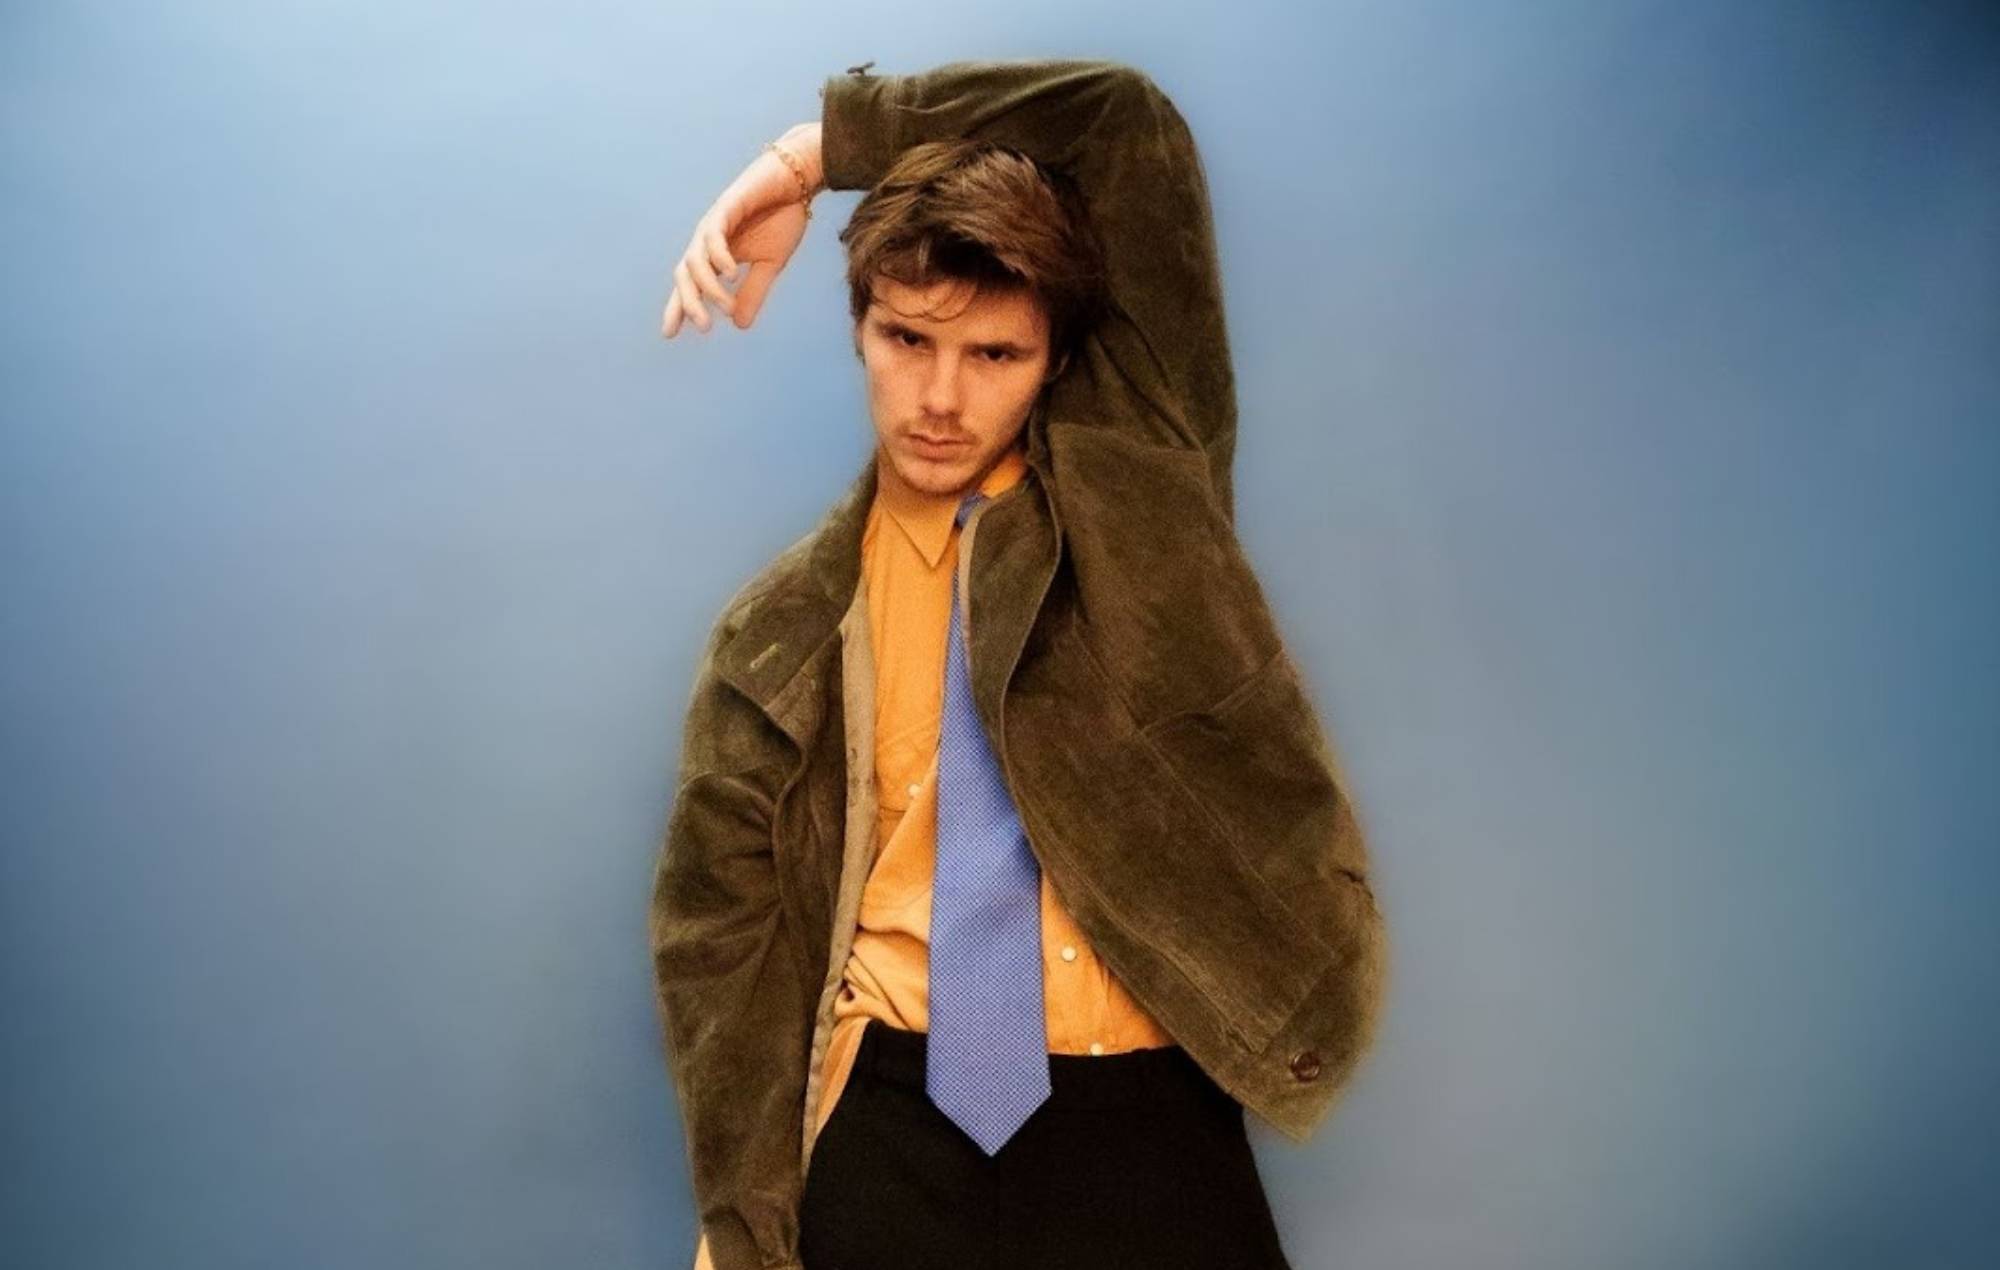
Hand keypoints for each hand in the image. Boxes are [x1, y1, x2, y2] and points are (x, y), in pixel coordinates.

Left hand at [661, 125, 821, 337]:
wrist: (799, 180)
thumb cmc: (783, 216)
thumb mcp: (771, 264)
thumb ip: (754, 292)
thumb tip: (739, 324)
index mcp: (716, 255)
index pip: (690, 284)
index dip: (678, 307)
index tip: (669, 333)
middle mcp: (708, 241)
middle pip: (684, 275)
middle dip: (689, 302)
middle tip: (703, 327)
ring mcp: (714, 223)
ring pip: (695, 259)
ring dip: (708, 286)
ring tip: (726, 306)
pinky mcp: (725, 207)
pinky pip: (713, 235)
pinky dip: (719, 257)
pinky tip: (731, 274)